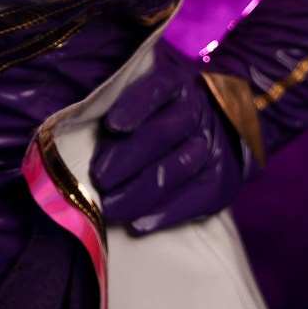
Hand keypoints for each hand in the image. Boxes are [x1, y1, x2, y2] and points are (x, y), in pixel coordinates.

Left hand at [91, 40, 246, 234]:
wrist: (220, 134)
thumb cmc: (161, 117)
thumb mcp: (146, 103)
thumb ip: (121, 117)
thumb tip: (87, 146)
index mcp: (176, 85)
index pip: (157, 88)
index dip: (135, 106)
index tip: (112, 125)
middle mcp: (197, 112)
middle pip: (162, 134)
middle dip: (127, 158)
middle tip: (100, 178)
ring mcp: (211, 147)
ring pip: (175, 169)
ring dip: (139, 192)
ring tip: (111, 207)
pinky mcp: (220, 182)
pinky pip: (194, 200)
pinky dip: (164, 214)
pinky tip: (139, 224)